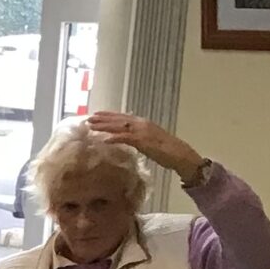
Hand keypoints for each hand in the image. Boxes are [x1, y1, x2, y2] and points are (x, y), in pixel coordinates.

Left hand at [82, 112, 202, 182]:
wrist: (180, 154)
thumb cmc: (166, 150)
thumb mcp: (149, 140)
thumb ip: (138, 137)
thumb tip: (127, 137)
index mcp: (143, 122)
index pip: (123, 116)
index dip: (109, 115)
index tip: (97, 114)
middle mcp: (142, 124)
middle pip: (119, 119)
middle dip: (103, 119)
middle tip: (89, 118)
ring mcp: (142, 131)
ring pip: (119, 127)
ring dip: (105, 126)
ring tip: (92, 126)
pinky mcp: (143, 141)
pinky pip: (126, 138)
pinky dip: (115, 138)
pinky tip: (104, 140)